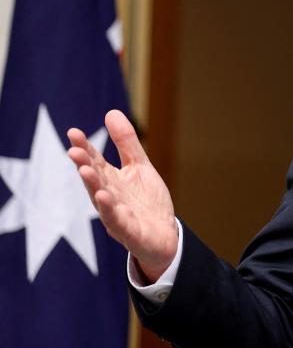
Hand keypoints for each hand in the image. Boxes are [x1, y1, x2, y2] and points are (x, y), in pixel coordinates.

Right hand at [67, 109, 177, 282]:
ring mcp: (117, 216)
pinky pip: (119, 222)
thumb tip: (110, 112)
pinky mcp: (130, 232)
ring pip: (102, 201)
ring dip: (93, 187)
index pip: (95, 162)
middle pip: (95, 180)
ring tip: (86, 171)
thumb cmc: (146, 201)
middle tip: (74, 151)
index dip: (85, 148)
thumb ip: (126, 143)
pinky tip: (105, 198)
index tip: (73, 132)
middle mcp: (110, 198)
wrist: (164, 236)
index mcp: (111, 181)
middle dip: (84, 166)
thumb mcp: (140, 167)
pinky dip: (112, 211)